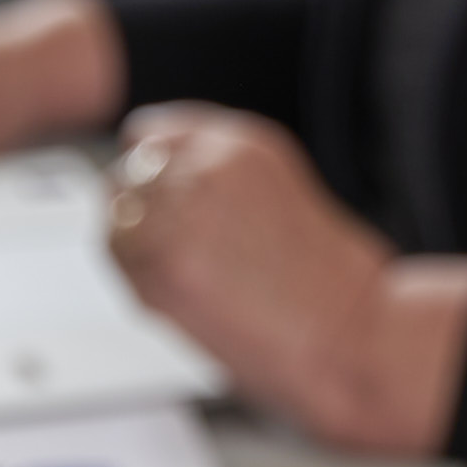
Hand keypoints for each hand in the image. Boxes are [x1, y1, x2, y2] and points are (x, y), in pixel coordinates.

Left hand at [103, 107, 466, 459]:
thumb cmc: (330, 283)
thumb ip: (219, 183)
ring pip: (114, 218)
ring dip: (134, 247)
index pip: (152, 134)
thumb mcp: (277, 196)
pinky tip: (181, 300)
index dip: (150, 173)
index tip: (153, 195)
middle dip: (140, 212)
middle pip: (127, 175)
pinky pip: (119, 266)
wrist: (352, 333)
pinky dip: (136, 282)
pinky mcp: (162, 265)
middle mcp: (203, 166)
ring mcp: (177, 213)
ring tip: (183, 279)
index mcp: (239, 143)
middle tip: (172, 250)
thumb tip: (163, 191)